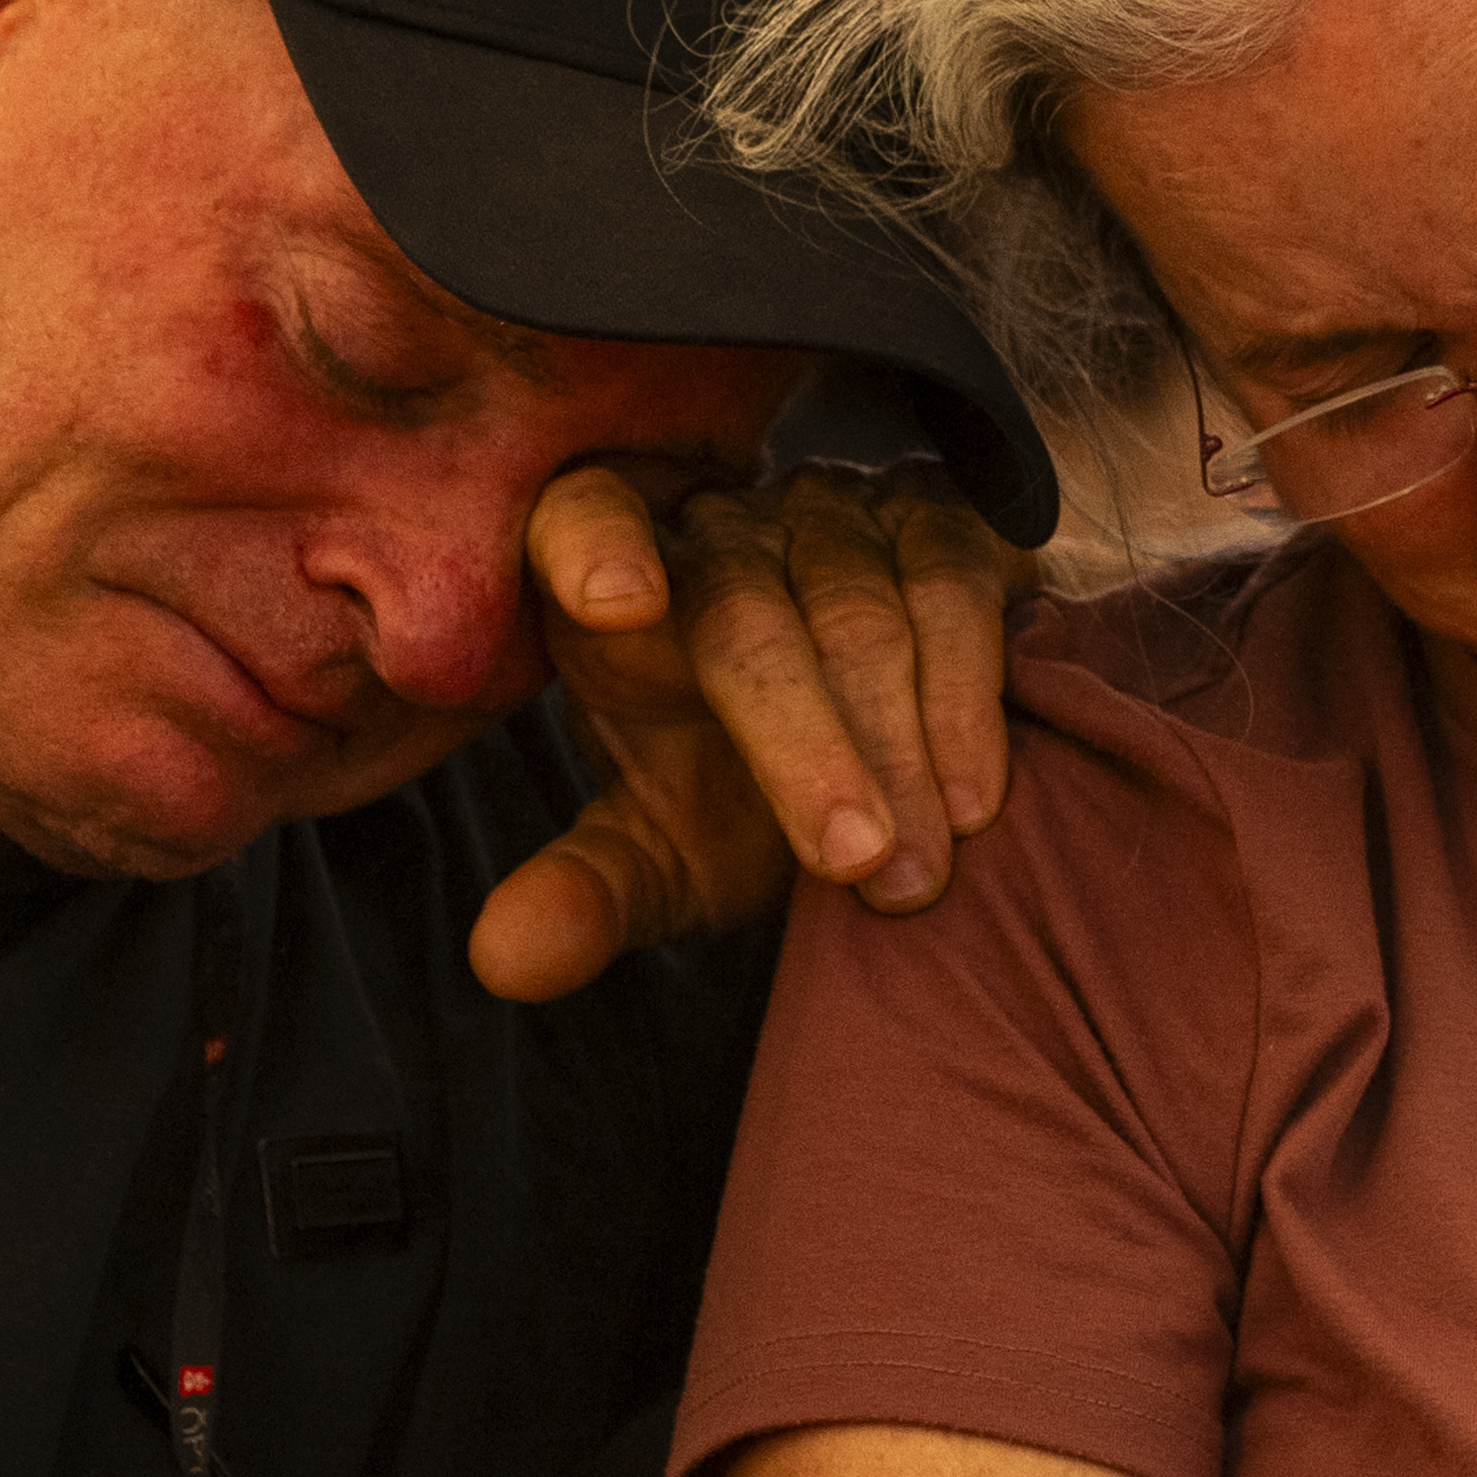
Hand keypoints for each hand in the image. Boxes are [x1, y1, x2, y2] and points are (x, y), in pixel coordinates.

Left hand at [468, 459, 1028, 1001]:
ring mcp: (834, 515)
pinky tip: (975, 802)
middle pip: (745, 615)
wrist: (888, 764)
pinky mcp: (941, 517)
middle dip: (804, 744)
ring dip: (898, 749)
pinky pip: (956, 591)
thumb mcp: (666, 855)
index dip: (593, 550)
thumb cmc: (744, 800)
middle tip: (856, 867)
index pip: (581, 523)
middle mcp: (722, 529)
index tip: (617, 605)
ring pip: (862, 611)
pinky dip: (967, 702)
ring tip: (919, 872)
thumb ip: (590, 893)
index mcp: (613, 589)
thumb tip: (502, 961)